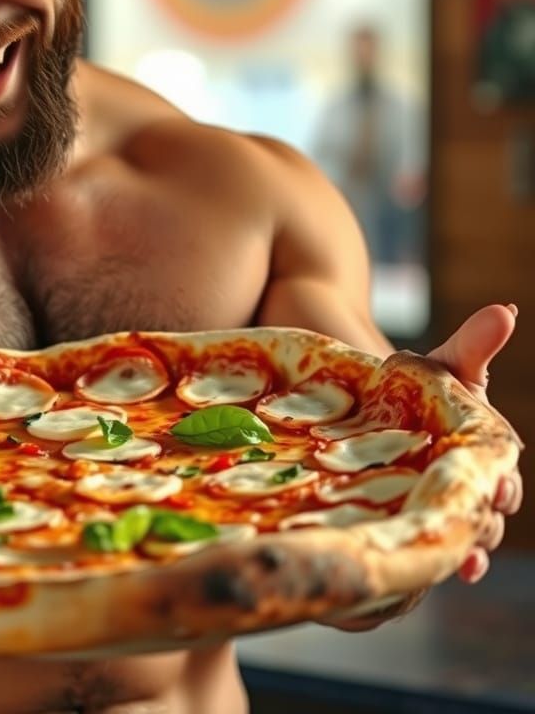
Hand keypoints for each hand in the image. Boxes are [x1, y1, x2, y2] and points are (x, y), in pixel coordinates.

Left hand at [426, 303, 523, 582]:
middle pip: (489, 506)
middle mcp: (472, 482)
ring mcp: (444, 502)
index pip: (501, 469)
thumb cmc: (417, 387)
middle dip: (488, 512)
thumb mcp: (441, 366)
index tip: (499, 479)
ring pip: (468, 529)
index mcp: (485, 449)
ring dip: (469, 540)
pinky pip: (439, 543)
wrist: (374, 404)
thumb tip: (506, 309)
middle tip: (480, 512)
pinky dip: (452, 559)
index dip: (501, 477)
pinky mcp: (417, 516)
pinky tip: (456, 570)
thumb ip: (473, 345)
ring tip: (466, 551)